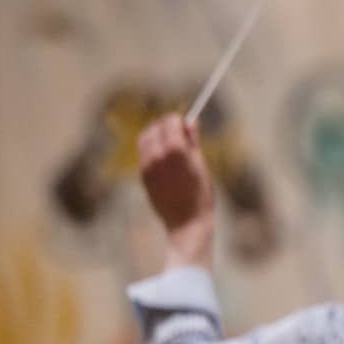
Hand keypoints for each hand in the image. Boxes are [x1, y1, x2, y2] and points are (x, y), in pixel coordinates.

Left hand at [136, 113, 215, 266]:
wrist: (186, 222)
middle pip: (156, 127)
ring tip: (171, 146)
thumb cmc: (200, 195)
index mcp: (175, 150)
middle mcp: (157, 154)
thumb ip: (193, 141)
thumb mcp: (201, 165)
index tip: (186, 126)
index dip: (179, 121)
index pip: (171, 121)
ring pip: (145, 138)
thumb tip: (191, 121)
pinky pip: (143, 153)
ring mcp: (146, 165)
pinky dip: (152, 150)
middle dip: (167, 126)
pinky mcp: (142, 175)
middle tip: (180, 134)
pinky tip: (165, 160)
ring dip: (156, 136)